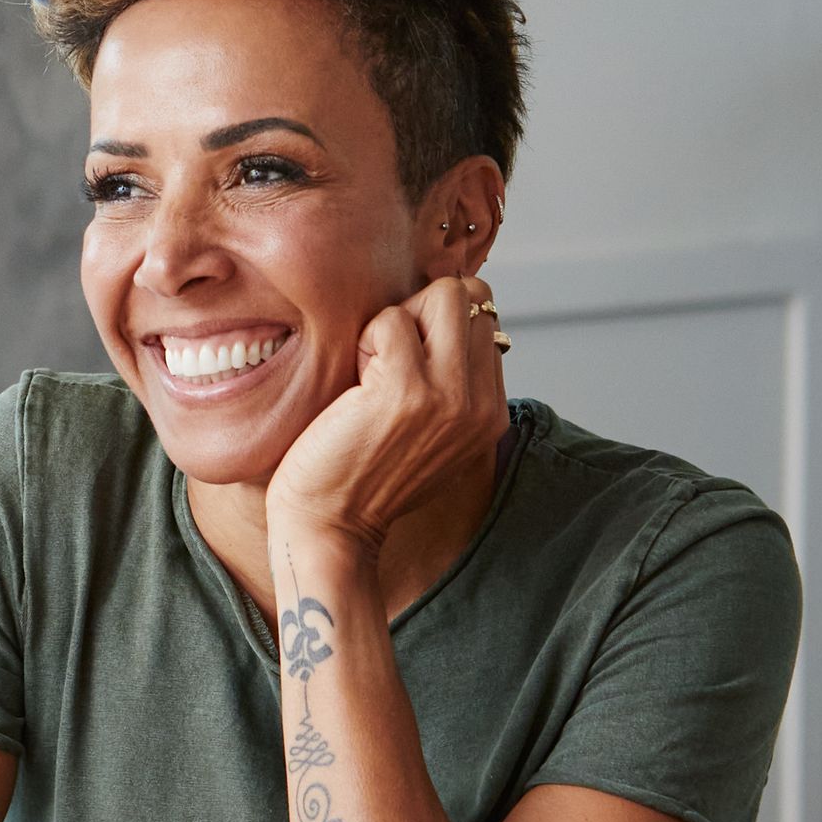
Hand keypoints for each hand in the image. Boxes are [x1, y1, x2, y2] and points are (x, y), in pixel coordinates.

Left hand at [265, 275, 509, 557]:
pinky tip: (355, 383)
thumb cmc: (363, 474)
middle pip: (470, 296)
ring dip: (396, 321)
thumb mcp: (431, 433)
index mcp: (491, 413)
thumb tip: (447, 312)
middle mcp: (481, 405)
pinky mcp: (406, 390)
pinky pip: (391, 318)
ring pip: (442, 295)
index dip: (437, 324)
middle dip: (422, 311)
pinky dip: (366, 338)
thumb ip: (452, 383)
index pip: (486, 319)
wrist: (330, 526)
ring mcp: (449, 397)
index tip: (406, 363)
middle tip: (387, 360)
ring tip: (373, 372)